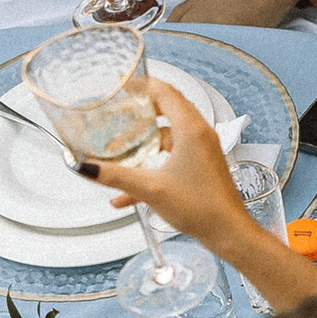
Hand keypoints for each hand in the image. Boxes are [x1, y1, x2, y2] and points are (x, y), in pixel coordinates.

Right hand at [87, 79, 248, 248]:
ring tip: (119, 155)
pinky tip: (129, 194)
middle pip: (166, 110)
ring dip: (144, 144)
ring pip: (168, 136)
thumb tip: (88, 169)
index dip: (142, 85)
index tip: (124, 84)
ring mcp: (202, 150)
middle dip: (139, 114)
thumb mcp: (150, 189)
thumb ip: (116, 176)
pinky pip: (173, 157)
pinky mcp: (202, 166)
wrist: (228, 233)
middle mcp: (199, 134)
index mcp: (191, 129)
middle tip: (119, 113)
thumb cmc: (202, 208)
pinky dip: (153, 165)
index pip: (165, 92)